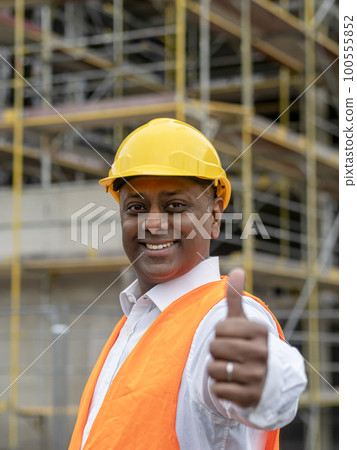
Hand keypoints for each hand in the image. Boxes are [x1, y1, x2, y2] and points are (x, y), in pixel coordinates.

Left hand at [207, 269, 268, 407]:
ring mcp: (258, 376)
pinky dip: (220, 386)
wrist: (264, 378)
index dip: (220, 333)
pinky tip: (233, 383)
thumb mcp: (241, 321)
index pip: (219, 328)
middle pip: (215, 348)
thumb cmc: (246, 342)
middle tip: (230, 354)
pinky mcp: (250, 397)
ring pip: (214, 368)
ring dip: (217, 368)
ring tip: (231, 367)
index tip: (232, 337)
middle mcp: (262, 353)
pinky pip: (218, 388)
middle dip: (217, 351)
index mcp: (260, 331)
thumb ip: (235, 297)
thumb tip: (237, 269)